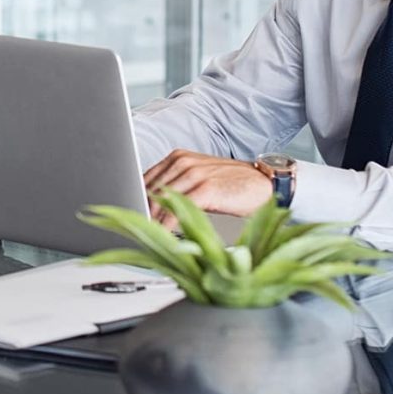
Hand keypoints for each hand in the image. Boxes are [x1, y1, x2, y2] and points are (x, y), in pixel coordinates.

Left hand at [142, 149, 272, 227]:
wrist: (264, 183)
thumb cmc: (232, 184)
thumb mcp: (199, 179)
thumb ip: (176, 185)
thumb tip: (152, 205)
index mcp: (177, 158)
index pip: (145, 179)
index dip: (135, 198)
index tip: (128, 215)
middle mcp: (182, 162)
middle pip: (149, 190)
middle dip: (141, 211)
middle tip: (133, 231)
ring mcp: (194, 174)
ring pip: (161, 200)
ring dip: (150, 220)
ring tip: (144, 236)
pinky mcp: (206, 188)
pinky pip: (178, 209)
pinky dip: (167, 224)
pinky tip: (163, 235)